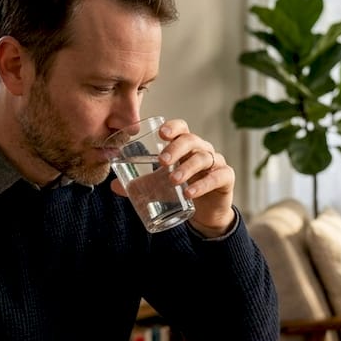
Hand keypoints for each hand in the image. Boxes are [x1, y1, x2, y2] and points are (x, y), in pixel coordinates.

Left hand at [147, 119, 237, 236]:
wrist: (204, 213)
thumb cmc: (181, 189)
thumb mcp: (159, 185)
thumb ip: (140, 183)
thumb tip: (114, 186)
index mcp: (186, 146)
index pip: (182, 128)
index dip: (172, 127)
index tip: (160, 134)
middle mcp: (202, 149)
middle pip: (191, 140)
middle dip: (176, 148)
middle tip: (161, 160)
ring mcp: (216, 163)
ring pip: (203, 157)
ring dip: (187, 168)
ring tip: (173, 179)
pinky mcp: (226, 178)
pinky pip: (217, 177)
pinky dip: (203, 184)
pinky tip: (190, 192)